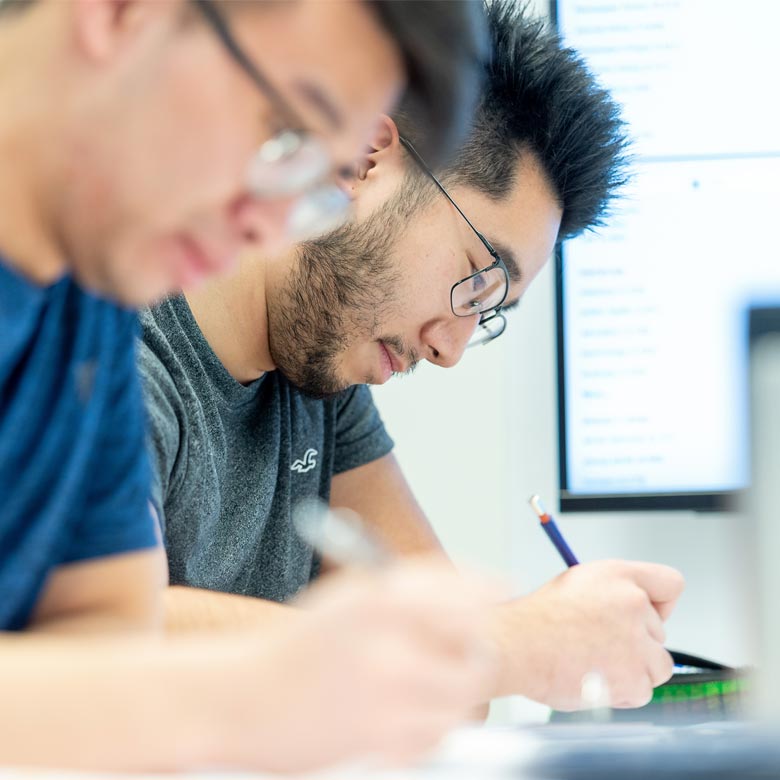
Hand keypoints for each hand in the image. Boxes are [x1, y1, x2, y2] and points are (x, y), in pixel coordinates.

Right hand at [239, 558, 499, 771]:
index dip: (484, 589)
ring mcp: (385, 699)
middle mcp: (387, 647)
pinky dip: (436, 723)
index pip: (458, 591)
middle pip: (474, 653)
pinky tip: (410, 710)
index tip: (498, 589)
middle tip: (466, 647)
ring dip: (458, 689)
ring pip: (462, 700)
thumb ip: (410, 591)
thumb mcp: (349, 597)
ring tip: (431, 680)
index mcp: (377, 601)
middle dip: (476, 649)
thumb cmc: (297, 646)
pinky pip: (438, 735)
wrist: (241, 698)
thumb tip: (474, 588)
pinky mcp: (380, 742)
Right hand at [490, 559, 683, 710]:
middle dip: (635, 641)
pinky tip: (595, 678)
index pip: (670, 584)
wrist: (515, 646)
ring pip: (657, 663)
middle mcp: (632, 602)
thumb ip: (613, 592)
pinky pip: (644, 690)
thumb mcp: (576, 584)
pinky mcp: (635, 676)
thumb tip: (634, 611)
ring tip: (597, 663)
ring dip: (633, 668)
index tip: (644, 616)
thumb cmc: (536, 620)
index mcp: (618, 575)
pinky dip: (623, 691)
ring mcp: (636, 640)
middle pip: (659, 631)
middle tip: (598, 644)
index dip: (658, 604)